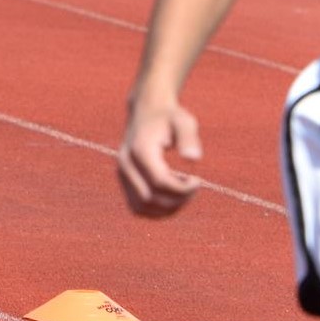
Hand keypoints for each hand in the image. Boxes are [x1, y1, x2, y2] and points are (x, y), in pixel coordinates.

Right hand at [117, 97, 201, 217]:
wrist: (147, 110)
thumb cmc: (169, 117)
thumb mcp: (184, 121)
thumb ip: (189, 138)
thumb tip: (193, 159)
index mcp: (140, 149)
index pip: (159, 182)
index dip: (182, 189)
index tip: (198, 180)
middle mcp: (126, 163)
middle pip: (150, 198)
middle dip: (176, 199)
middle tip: (192, 186)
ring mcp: (122, 174)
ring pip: (142, 207)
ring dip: (166, 208)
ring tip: (183, 193)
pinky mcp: (123, 181)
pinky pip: (138, 207)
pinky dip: (156, 209)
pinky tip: (172, 197)